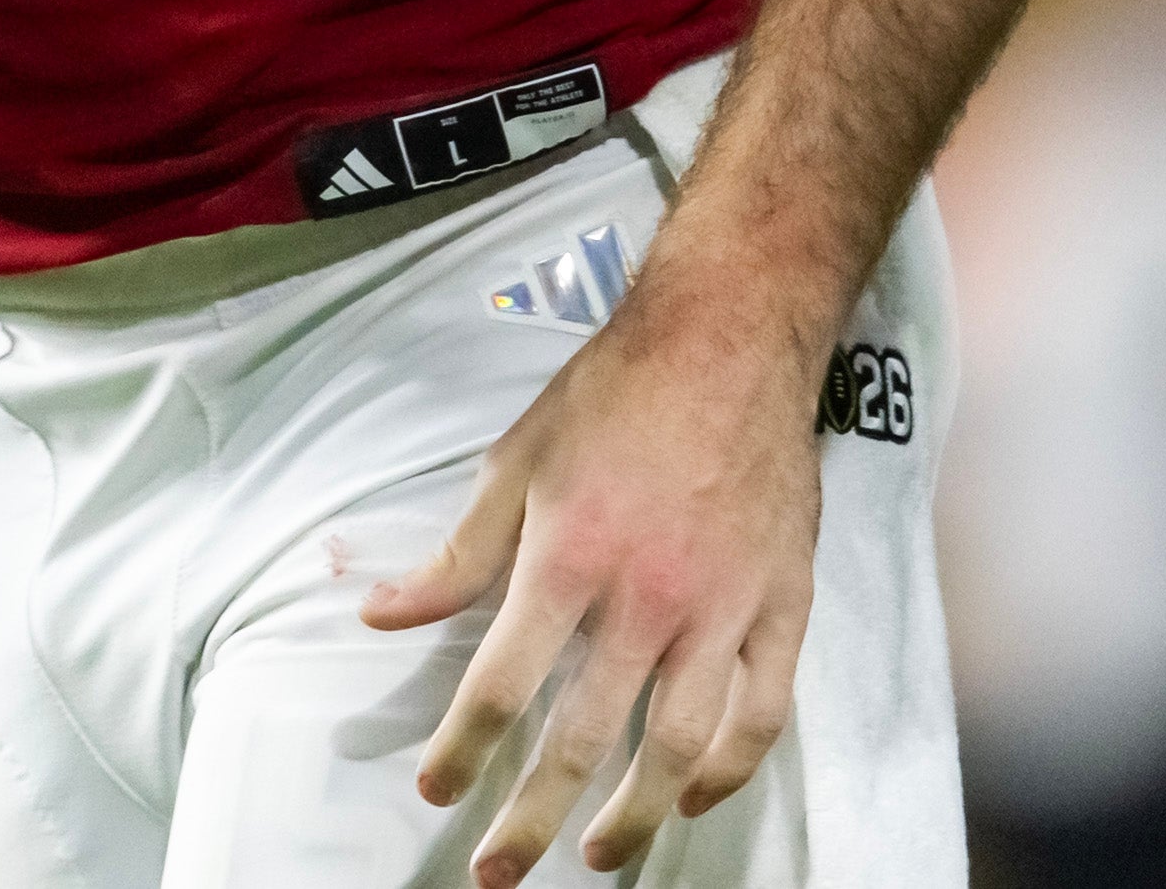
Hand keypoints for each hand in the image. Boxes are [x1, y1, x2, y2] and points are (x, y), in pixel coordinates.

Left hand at [360, 259, 823, 882]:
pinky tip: (696, 797)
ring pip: (679, 745)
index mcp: (569, 556)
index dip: (463, 752)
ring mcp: (724, 604)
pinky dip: (731, 768)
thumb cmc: (619, 389)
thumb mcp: (517, 459)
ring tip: (599, 853)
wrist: (735, 330)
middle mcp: (647, 594)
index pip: (503, 687)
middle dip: (530, 818)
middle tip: (496, 872)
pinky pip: (763, 711)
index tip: (438, 791)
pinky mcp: (783, 601)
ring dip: (635, 815)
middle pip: (582, 738)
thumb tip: (382, 616)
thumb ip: (456, 554)